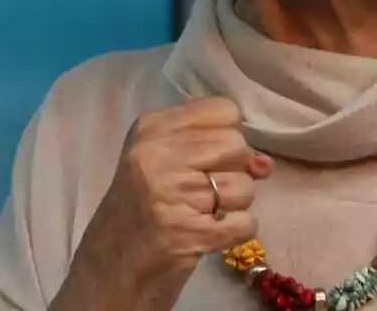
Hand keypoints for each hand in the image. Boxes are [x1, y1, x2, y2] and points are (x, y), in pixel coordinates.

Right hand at [53, 97, 271, 310]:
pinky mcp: (188, 232)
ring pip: (244, 185)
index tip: (212, 158)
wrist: (111, 266)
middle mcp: (159, 155)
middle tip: (209, 190)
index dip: (228, 135)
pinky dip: (238, 230)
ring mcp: (172, 193)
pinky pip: (244, 222)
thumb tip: (264, 161)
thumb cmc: (140, 207)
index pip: (223, 110)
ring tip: (205, 212)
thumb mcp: (161, 159)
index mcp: (152, 129)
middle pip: (236, 144)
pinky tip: (214, 233)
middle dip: (234, 170)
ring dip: (235, 204)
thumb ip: (211, 147)